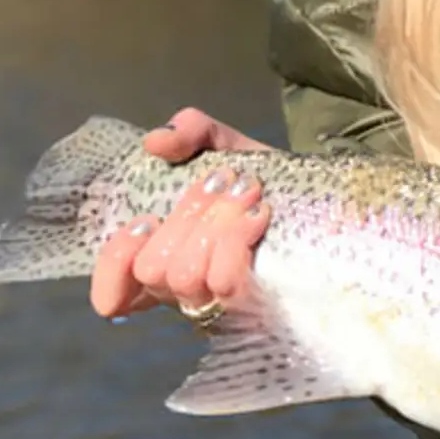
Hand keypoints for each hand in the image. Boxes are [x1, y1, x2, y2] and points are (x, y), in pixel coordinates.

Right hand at [89, 107, 275, 320]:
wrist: (325, 199)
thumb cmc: (264, 180)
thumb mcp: (225, 146)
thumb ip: (190, 132)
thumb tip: (157, 142)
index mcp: (167, 261)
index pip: (114, 295)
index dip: (115, 263)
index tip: (146, 220)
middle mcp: (186, 293)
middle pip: (152, 269)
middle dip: (185, 217)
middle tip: (224, 181)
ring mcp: (219, 306)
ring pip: (183, 275)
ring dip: (214, 223)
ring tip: (249, 191)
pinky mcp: (254, 307)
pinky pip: (223, 282)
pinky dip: (234, 238)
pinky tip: (258, 214)